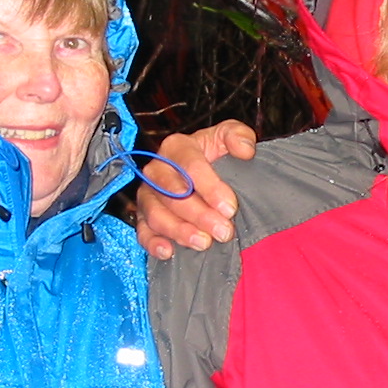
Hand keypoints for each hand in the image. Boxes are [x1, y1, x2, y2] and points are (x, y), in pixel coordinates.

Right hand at [136, 120, 255, 258]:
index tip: (230, 207)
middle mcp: (157, 170)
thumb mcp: (230, 136)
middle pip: (172, 194)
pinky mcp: (143, 217)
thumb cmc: (216, 154)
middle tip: (224, 231)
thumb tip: (245, 150)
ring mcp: (148, 195)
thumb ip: (238, 135)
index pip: (190, 166)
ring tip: (204, 243)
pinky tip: (169, 252)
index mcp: (177, 147)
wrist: (205, 172)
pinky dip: (153, 243)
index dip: (210, 187)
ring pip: (156, 214)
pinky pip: (142, 231)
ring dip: (180, 231)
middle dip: (199, 215)